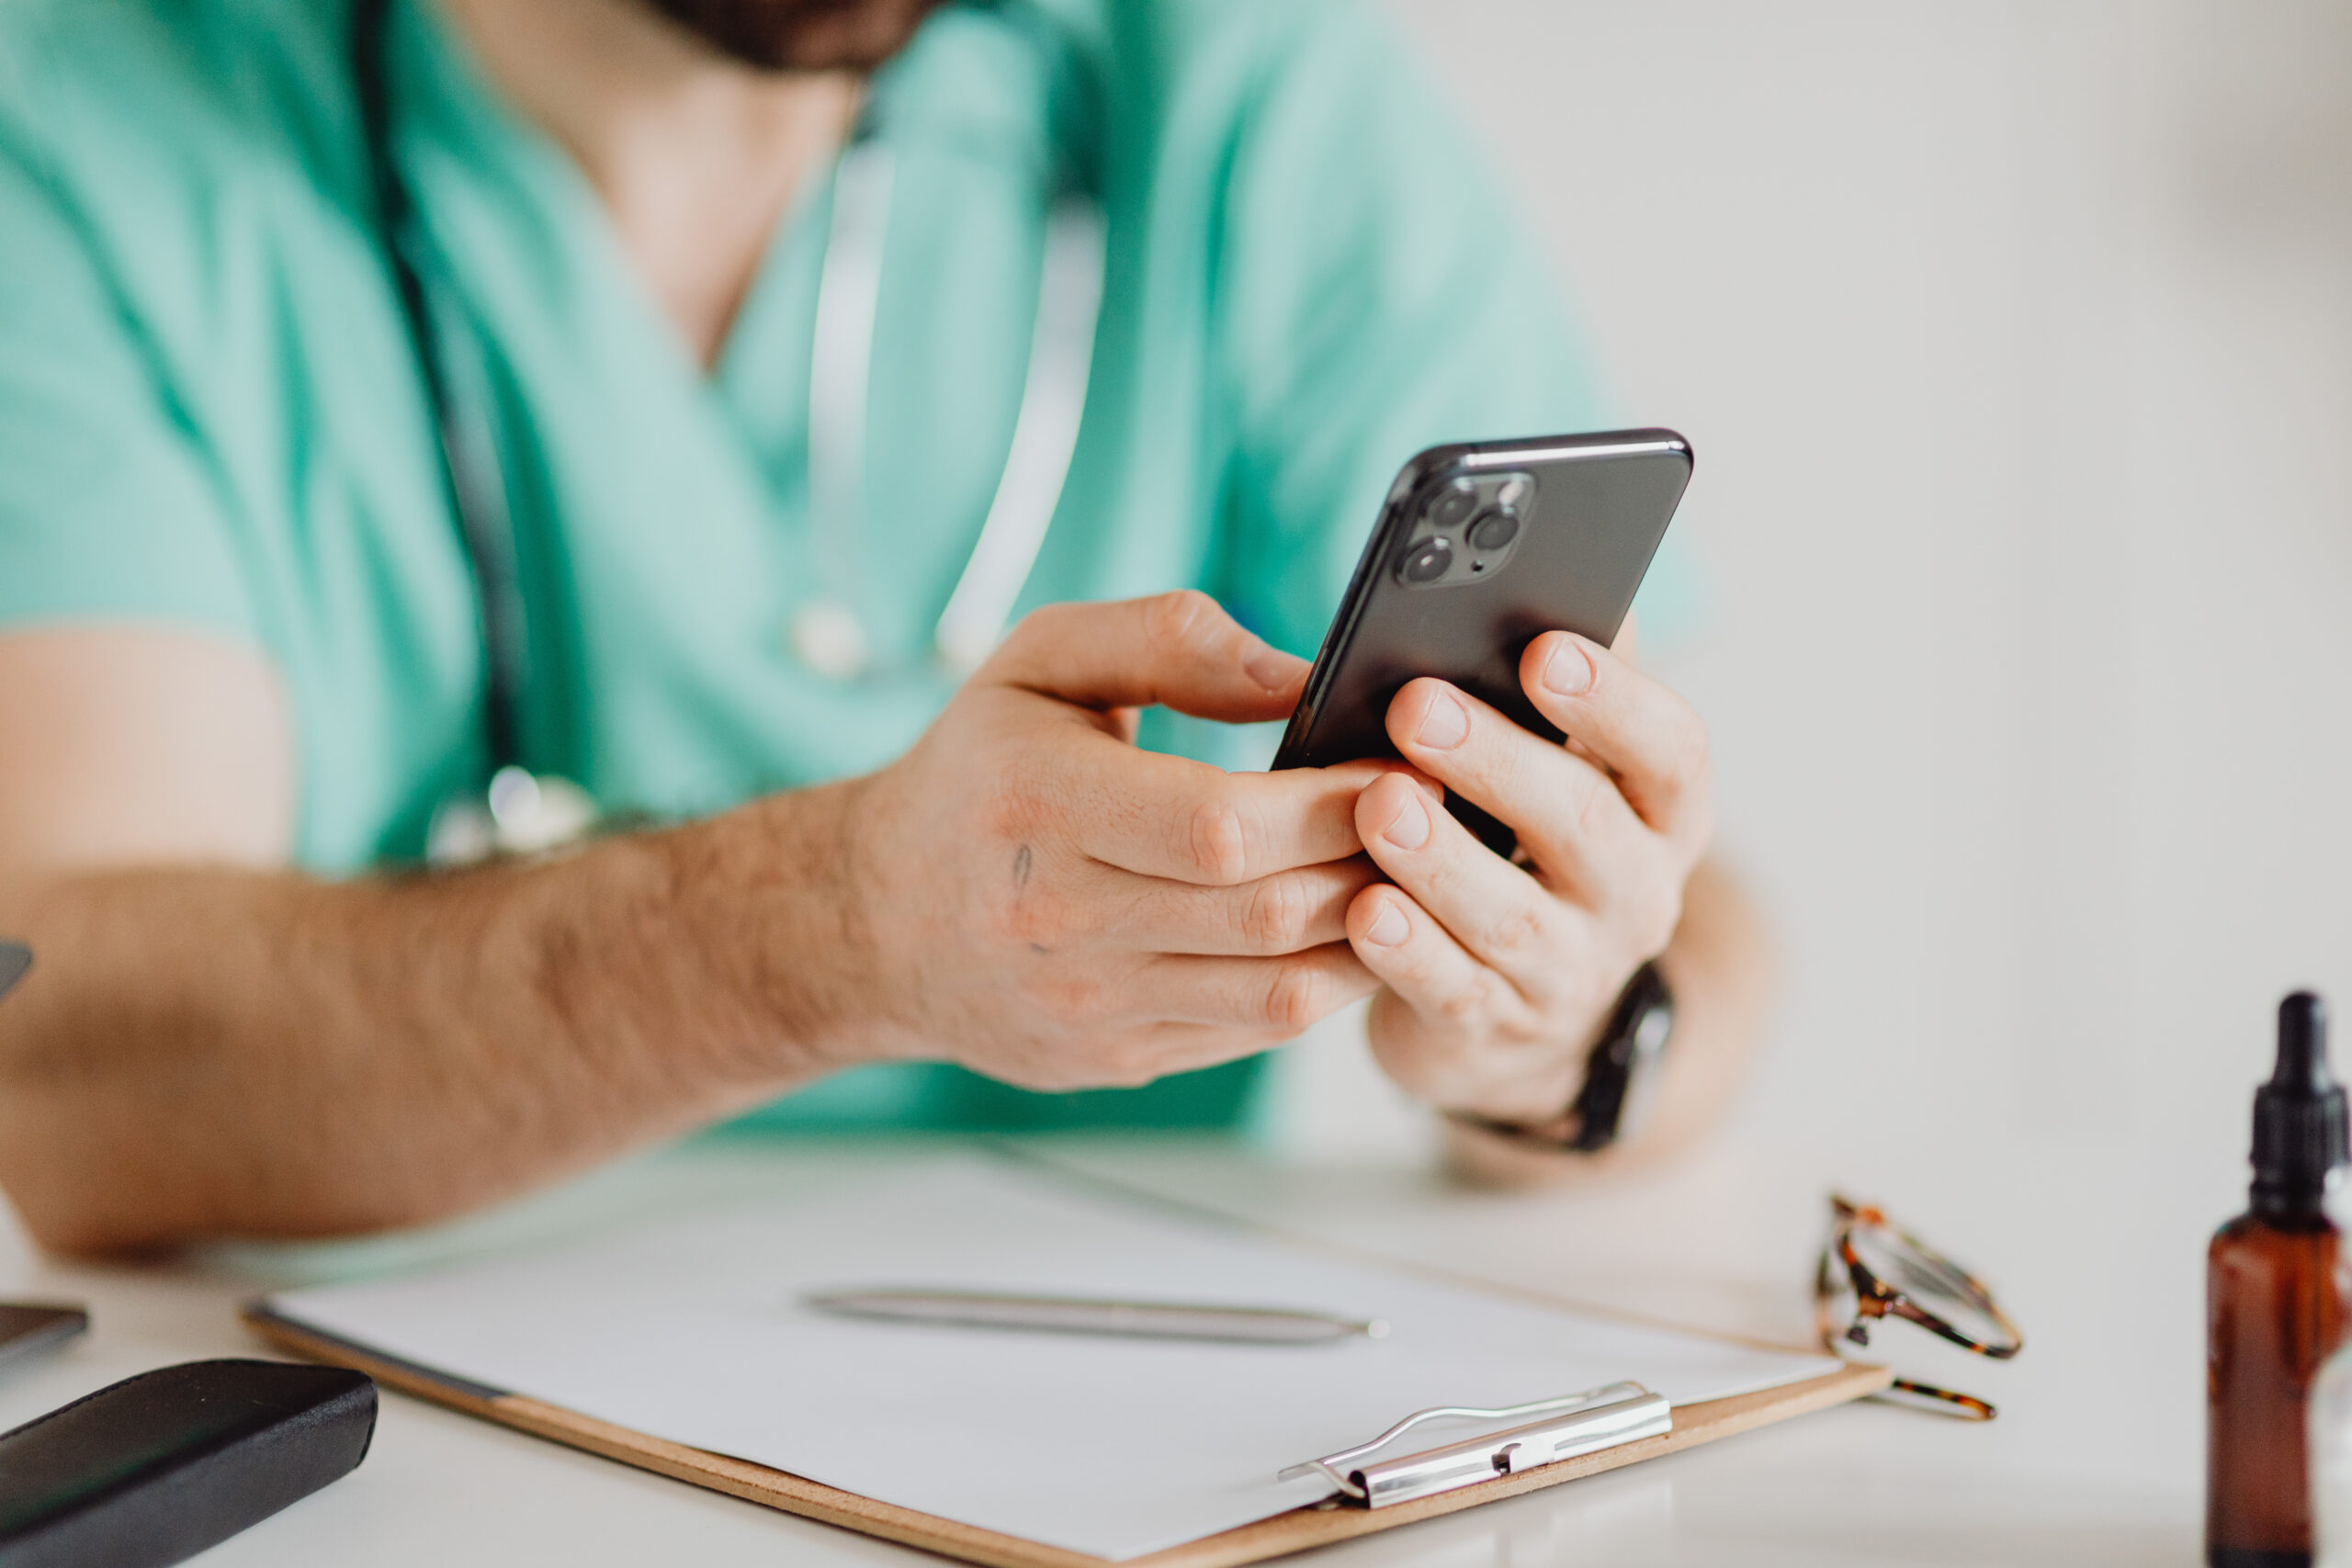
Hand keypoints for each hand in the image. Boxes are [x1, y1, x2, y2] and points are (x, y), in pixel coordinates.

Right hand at [840, 592, 1391, 1088]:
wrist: (872, 920)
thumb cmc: (975, 773)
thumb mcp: (1040, 662)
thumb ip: (1169, 640)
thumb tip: (1300, 673)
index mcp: (1037, 802)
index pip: (1223, 824)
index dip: (1333, 801)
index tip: (1397, 765)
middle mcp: (1056, 918)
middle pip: (1267, 911)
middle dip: (1374, 863)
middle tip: (1432, 817)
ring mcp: (1087, 1004)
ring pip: (1280, 990)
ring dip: (1368, 934)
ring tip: (1408, 874)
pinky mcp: (1115, 1056)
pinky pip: (1256, 1031)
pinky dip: (1324, 981)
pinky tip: (1348, 928)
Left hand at [1346, 630, 1712, 1124]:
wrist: (1516, 1019)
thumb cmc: (1519, 846)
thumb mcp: (1557, 768)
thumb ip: (1549, 689)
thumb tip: (1521, 584)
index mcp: (1659, 811)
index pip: (1671, 750)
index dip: (1614, 701)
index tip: (1543, 650)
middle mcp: (1636, 892)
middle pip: (1584, 825)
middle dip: (1498, 762)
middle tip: (1414, 706)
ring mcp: (1572, 973)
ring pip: (1514, 916)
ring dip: (1442, 858)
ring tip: (1378, 804)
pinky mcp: (1496, 1030)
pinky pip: (1453, 992)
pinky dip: (1408, 954)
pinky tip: (1362, 910)